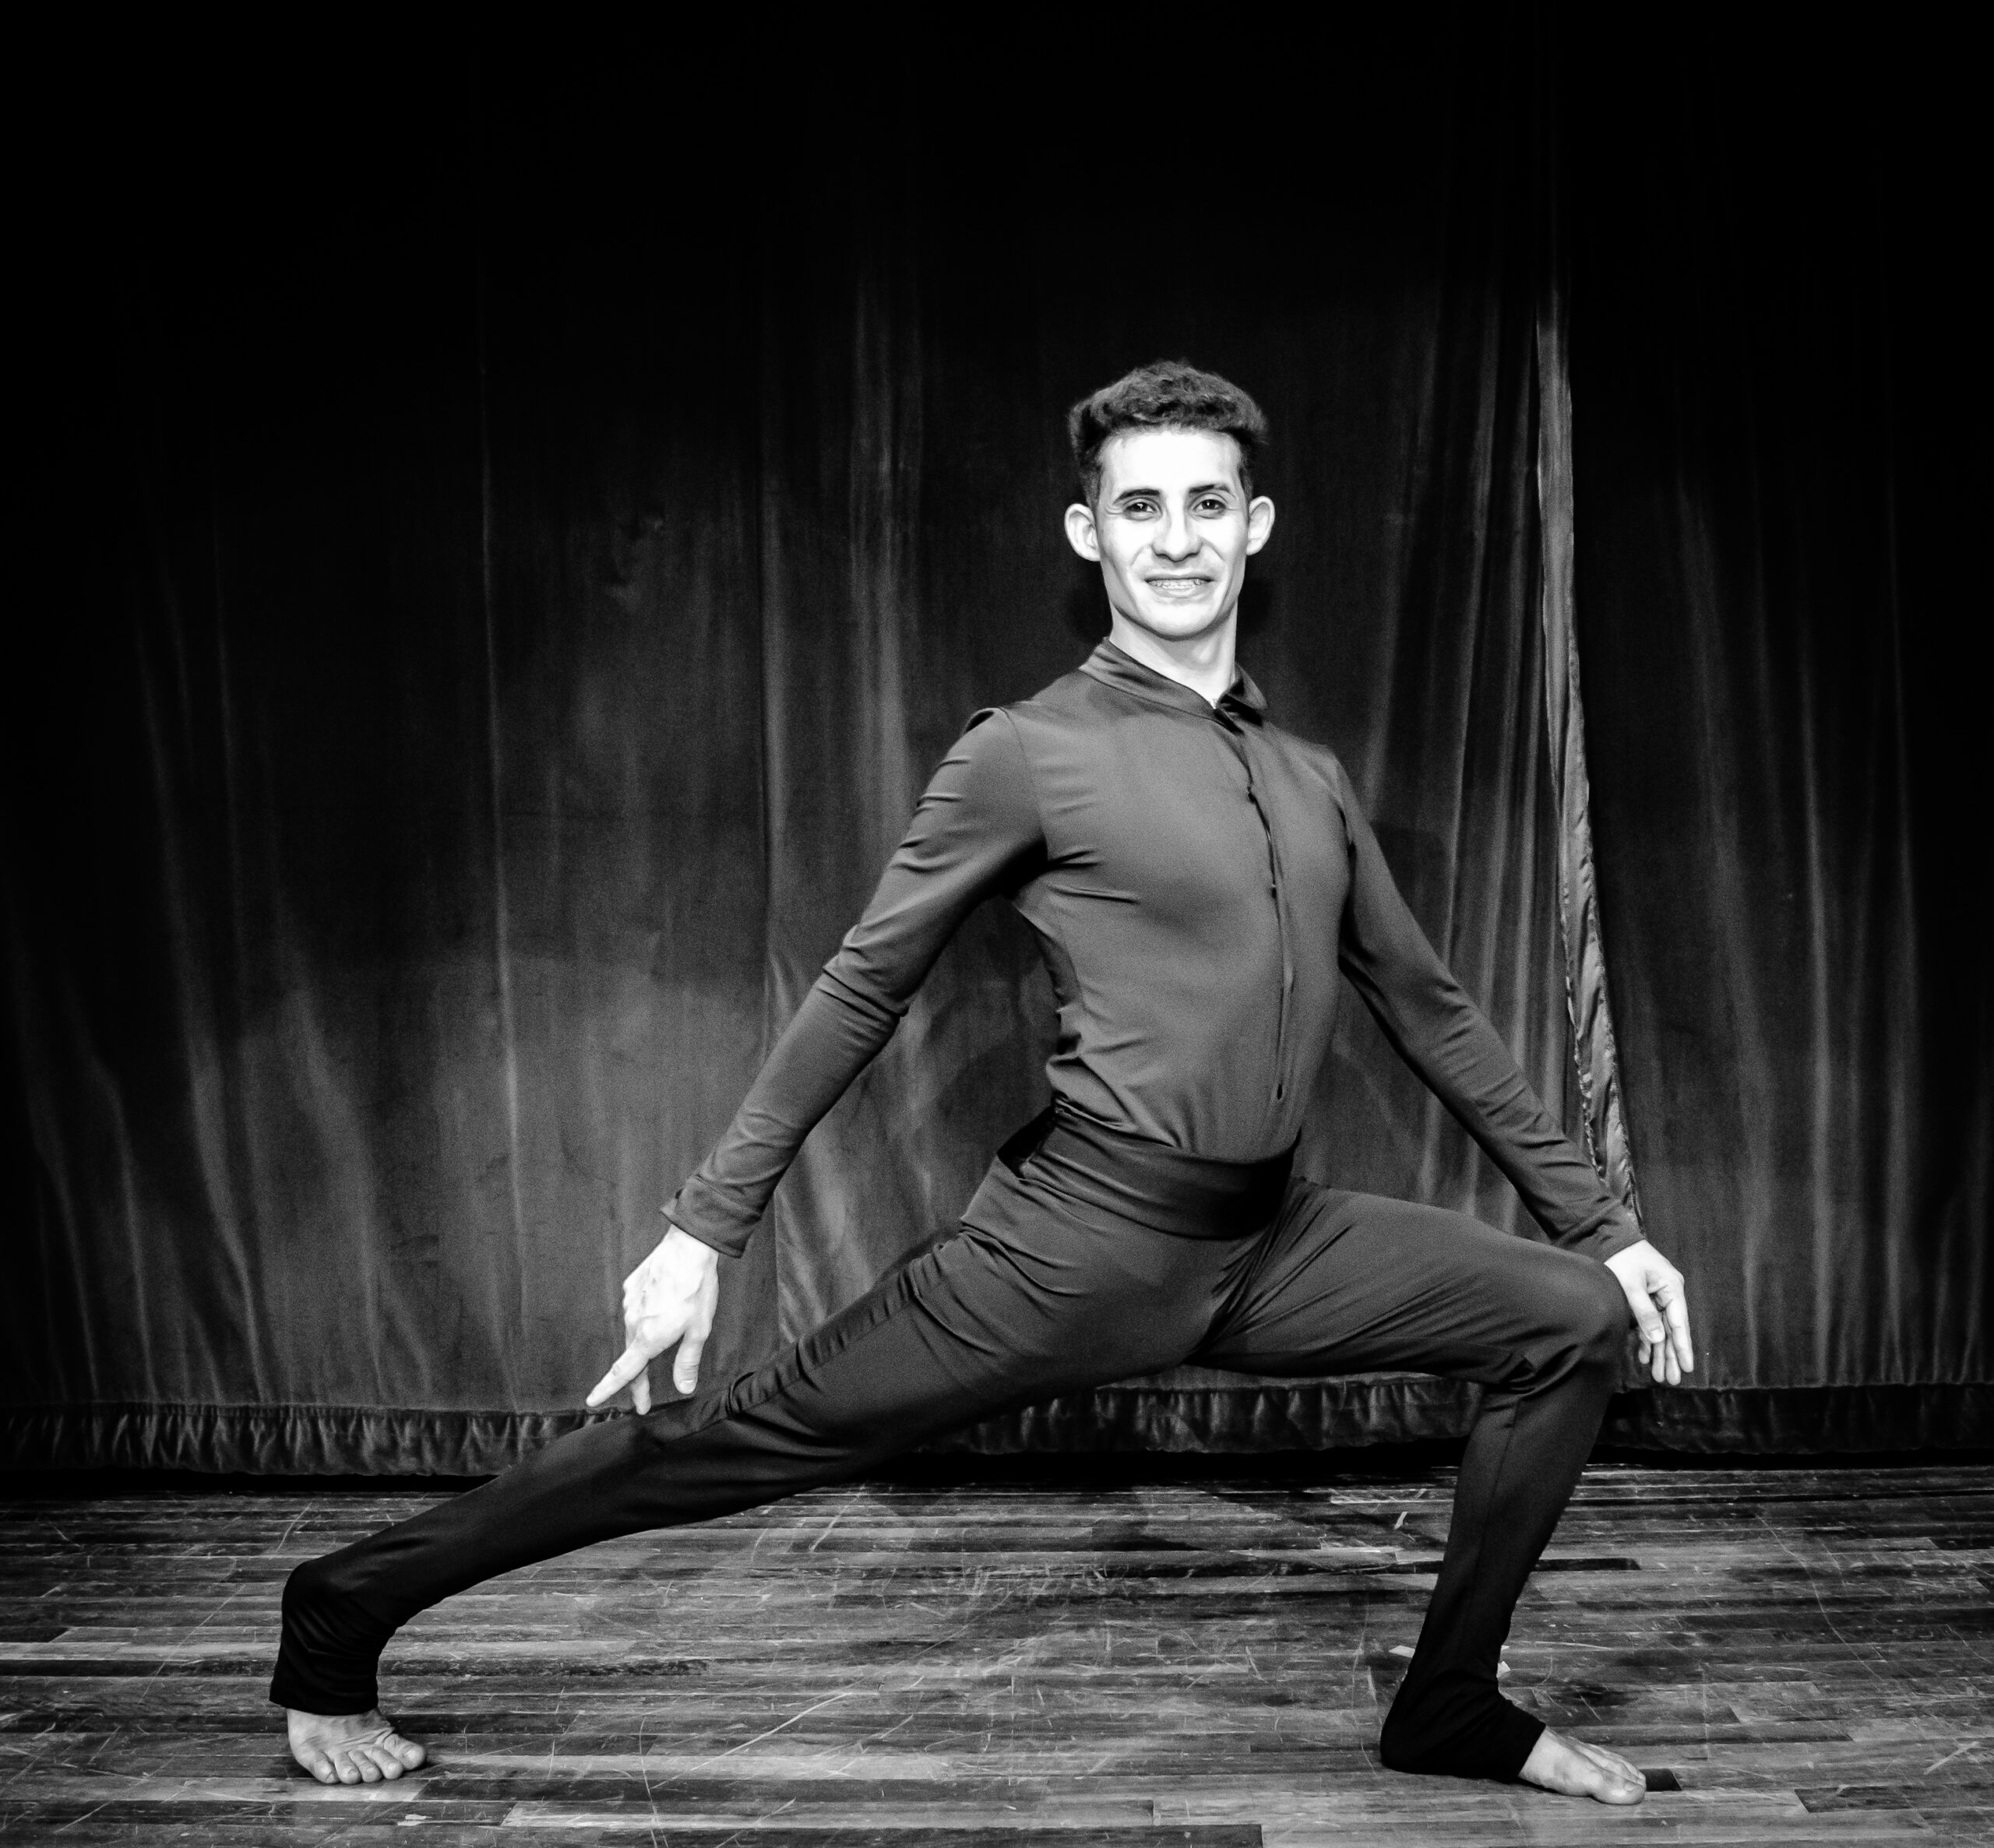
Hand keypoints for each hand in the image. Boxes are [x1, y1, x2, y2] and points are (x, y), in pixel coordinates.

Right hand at [585, 1224, 720, 1412]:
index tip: (593, 1401)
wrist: (687, 1247)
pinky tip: (660, 1310)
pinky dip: (645, 1317)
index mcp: (648, 1338)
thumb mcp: (699, 1330)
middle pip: (630, 1358)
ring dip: (643, 1344)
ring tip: (664, 1341)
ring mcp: (629, 1303)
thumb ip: (687, 1361)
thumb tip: (683, 1388)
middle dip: (637, 1379)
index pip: (623, 1372)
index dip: (608, 1389)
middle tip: (644, 1396)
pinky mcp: (631, 1287)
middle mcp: (633, 1322)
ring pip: (633, 1332)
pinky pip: (635, 1310)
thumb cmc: (696, 1288)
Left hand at [1603, 1238, 1693, 1384]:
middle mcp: (1669, 1294)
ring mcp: (1658, 1296)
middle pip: (1671, 1331)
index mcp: (1672, 1288)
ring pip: (1660, 1330)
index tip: (1687, 1368)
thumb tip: (1658, 1339)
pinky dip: (1646, 1339)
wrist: (1609, 1237)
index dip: (1682, 1348)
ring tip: (1657, 1375)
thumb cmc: (1622, 1257)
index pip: (1679, 1324)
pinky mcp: (1646, 1298)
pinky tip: (1644, 1356)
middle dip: (1670, 1356)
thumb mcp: (1631, 1285)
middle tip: (1669, 1380)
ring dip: (1658, 1352)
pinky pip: (1649, 1323)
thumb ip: (1644, 1312)